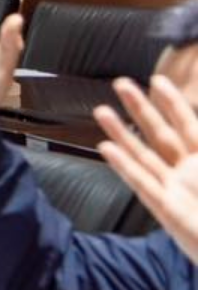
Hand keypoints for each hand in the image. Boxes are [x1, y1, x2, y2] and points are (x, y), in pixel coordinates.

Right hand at [100, 76, 197, 264]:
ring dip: (122, 133)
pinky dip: (124, 166)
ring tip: (101, 111)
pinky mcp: (165, 209)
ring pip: (143, 155)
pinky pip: (141, 183)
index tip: (158, 80)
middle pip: (159, 133)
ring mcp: (173, 189)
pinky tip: (107, 149)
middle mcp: (186, 172)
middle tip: (122, 84)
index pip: (188, 124)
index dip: (173, 103)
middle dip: (141, 108)